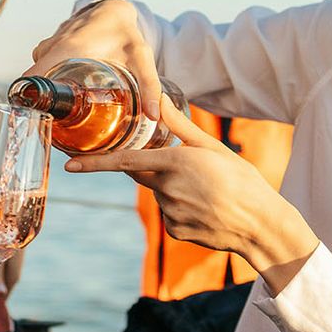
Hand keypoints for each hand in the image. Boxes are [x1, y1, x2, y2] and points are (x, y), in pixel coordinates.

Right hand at [27, 0, 162, 120]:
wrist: (112, 10)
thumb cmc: (125, 33)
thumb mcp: (140, 58)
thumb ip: (148, 86)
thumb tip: (154, 116)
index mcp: (68, 51)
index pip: (33, 79)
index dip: (29, 101)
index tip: (36, 120)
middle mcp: (52, 49)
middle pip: (31, 83)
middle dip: (37, 104)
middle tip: (52, 126)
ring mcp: (48, 47)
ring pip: (36, 76)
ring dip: (43, 93)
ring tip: (59, 113)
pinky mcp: (49, 49)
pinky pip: (40, 68)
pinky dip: (47, 81)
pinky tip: (62, 94)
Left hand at [66, 97, 319, 293]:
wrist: (261, 225)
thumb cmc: (241, 180)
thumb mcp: (212, 147)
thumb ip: (179, 126)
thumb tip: (160, 100)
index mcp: (175, 164)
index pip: (124, 162)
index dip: (94, 164)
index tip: (70, 166)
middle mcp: (167, 190)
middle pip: (144, 174)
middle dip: (155, 168)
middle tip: (189, 170)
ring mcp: (169, 213)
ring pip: (158, 194)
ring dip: (173, 189)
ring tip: (207, 192)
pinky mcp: (173, 231)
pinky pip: (168, 213)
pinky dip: (181, 208)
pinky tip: (205, 209)